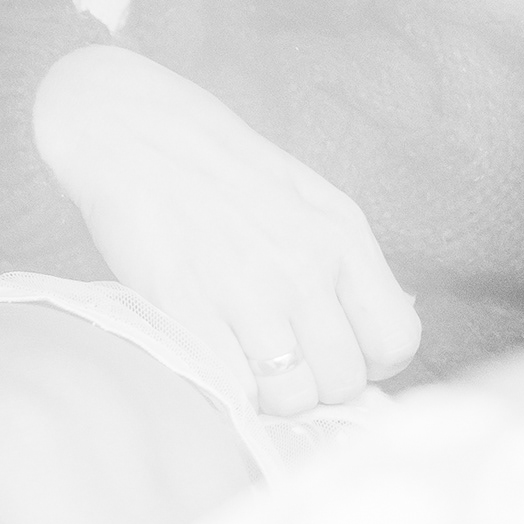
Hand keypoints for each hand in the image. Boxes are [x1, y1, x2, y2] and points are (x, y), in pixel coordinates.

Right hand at [30, 44, 422, 417]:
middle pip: (344, 380)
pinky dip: (228, 389)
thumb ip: (347, 265)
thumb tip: (381, 336)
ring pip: (292, 396)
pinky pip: (234, 389)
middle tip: (281, 358)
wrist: (126, 127)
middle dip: (316, 383)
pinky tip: (213, 358)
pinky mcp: (185, 307)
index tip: (331, 348)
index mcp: (340, 235)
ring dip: (271, 394)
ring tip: (245, 362)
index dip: (366, 358)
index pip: (396, 341)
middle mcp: (303, 266)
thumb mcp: (306, 197)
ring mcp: (245, 289)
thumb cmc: (217, 163)